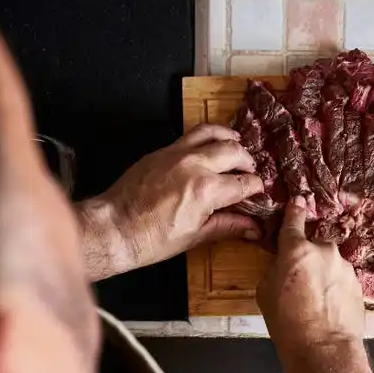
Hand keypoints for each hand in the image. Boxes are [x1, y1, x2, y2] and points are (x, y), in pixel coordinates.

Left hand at [77, 124, 263, 277]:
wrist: (114, 227)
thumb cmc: (152, 239)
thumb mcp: (195, 236)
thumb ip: (228, 226)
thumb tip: (253, 228)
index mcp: (207, 190)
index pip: (244, 183)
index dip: (257, 188)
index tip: (259, 192)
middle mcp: (196, 165)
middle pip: (235, 152)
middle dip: (248, 162)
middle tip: (249, 172)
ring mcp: (177, 153)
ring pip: (213, 133)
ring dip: (229, 139)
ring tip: (237, 146)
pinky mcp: (162, 151)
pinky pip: (190, 135)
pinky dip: (206, 137)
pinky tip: (210, 146)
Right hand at [257, 197, 363, 353]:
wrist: (324, 349)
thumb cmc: (287, 323)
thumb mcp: (265, 293)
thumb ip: (275, 269)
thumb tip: (284, 265)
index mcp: (297, 250)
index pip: (294, 221)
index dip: (294, 211)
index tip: (297, 201)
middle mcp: (325, 252)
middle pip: (313, 248)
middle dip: (307, 260)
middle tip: (299, 284)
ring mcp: (346, 267)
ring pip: (330, 265)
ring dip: (323, 276)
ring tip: (315, 303)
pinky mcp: (359, 284)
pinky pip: (342, 280)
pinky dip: (335, 290)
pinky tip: (329, 309)